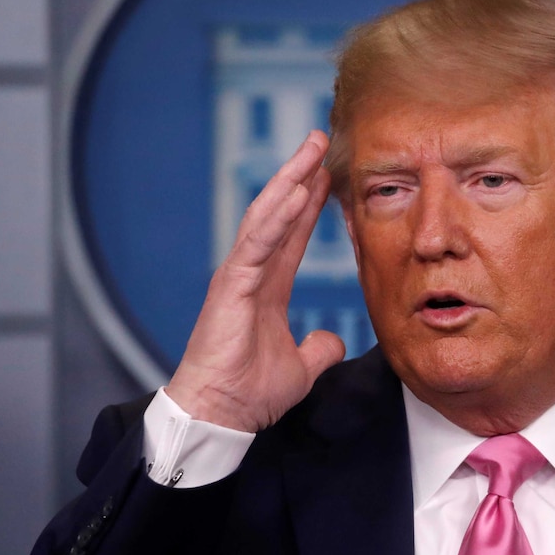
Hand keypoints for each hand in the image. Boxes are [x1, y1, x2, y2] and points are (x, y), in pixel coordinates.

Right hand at [166, 131, 345, 431]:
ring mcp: (239, 275)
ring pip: (267, 217)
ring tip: (312, 149)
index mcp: (267, 287)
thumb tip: (333, 340)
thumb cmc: (250, 392)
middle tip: (320, 140)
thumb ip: (318, 349)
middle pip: (280, 214)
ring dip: (290, 180)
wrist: (221, 415)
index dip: (311, 205)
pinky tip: (297, 190)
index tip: (328, 176)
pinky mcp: (231, 284)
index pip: (294, 235)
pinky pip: (258, 242)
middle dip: (300, 176)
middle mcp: (252, 273)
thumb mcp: (300, 368)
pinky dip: (277, 216)